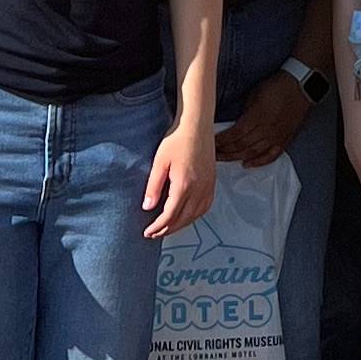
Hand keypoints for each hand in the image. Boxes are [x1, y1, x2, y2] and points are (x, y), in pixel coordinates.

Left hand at [144, 123, 216, 239]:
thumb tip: (147, 207)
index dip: (158, 227)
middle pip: (183, 219)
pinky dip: (194, 216)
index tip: (148, 232)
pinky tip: (187, 215)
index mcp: (184, 185)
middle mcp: (199, 189)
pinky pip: (205, 207)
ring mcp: (208, 186)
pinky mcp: (212, 182)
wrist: (197, 125)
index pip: (170, 216)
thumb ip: (153, 186)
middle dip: (168, 230)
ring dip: (181, 225)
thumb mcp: (159, 162)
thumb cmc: (177, 140)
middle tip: (154, 234)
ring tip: (168, 227)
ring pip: (195, 216)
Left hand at [215, 72, 314, 167]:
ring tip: (223, 159)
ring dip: (236, 157)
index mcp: (257, 117)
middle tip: (212, 153)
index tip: (210, 142)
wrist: (301, 86)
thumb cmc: (276, 86)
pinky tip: (247, 165)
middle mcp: (266, 130)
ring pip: (253, 152)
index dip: (221, 140)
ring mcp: (276, 137)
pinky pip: (270, 156)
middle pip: (241, 145)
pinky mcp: (284, 140)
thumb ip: (244, 111)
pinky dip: (258, 162)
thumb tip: (234, 123)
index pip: (235, 134)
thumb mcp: (255, 94)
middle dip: (225, 150)